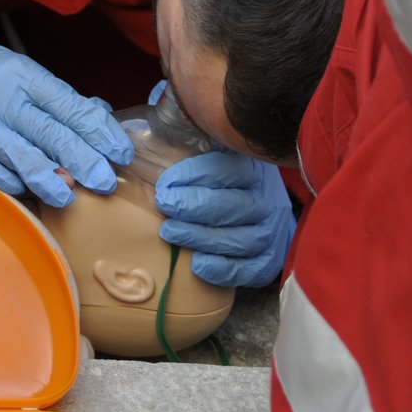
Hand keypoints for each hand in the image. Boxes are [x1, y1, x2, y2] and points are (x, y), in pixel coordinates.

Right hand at [0, 40, 133, 206]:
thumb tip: (101, 120)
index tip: (120, 153)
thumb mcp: (24, 73)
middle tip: (103, 181)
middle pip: (47, 131)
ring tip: (67, 196)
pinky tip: (23, 190)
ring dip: (44, 177)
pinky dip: (4, 181)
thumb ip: (60, 99)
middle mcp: (2, 98)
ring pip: (14, 152)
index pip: (68, 105)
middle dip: (80, 158)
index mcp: (24, 77)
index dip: (97, 131)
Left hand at [155, 151, 295, 286]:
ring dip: (201, 237)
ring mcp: (270, 233)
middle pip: (233, 205)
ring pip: (240, 238)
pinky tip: (196, 263)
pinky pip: (248, 269)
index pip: (226, 170)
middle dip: (193, 206)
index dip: (193, 175)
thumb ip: (189, 146)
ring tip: (170, 232)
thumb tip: (141, 142)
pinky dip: (222, 269)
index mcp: (254, 170)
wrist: (264, 213)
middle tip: (164, 206)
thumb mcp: (214, 157)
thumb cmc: (226, 184)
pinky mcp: (268, 261)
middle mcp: (266, 201)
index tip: (164, 184)